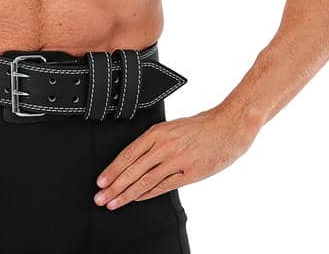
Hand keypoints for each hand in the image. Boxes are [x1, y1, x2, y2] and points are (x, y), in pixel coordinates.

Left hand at [93, 104, 259, 209]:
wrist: (228, 127)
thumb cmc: (202, 126)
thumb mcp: (173, 127)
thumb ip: (156, 141)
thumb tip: (137, 158)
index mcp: (158, 132)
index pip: (128, 153)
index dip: (113, 169)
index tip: (101, 180)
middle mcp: (164, 146)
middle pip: (133, 169)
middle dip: (114, 185)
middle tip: (100, 197)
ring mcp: (176, 160)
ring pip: (145, 180)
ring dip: (127, 194)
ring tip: (114, 203)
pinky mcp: (189, 173)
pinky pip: (163, 186)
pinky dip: (148, 194)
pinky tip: (137, 199)